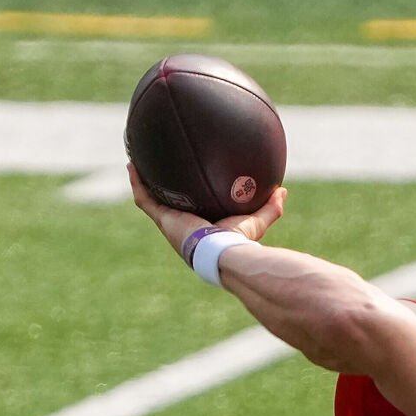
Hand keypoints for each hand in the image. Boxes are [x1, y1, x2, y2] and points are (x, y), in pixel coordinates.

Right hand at [128, 163, 285, 255]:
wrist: (224, 252)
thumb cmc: (240, 241)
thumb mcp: (258, 220)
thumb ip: (271, 207)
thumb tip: (282, 190)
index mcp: (202, 228)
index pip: (193, 212)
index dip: (189, 201)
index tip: (188, 187)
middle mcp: (183, 226)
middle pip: (170, 206)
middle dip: (164, 191)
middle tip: (161, 172)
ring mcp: (170, 223)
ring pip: (152, 200)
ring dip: (145, 183)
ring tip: (140, 163)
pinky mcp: (163, 219)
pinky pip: (144, 199)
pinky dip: (137, 183)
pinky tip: (133, 165)